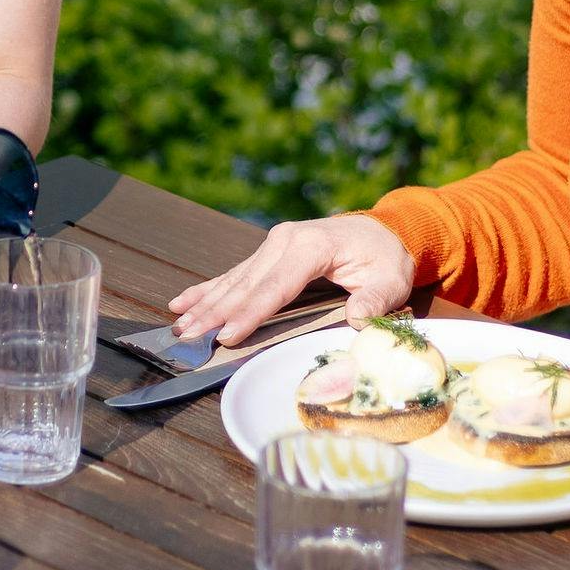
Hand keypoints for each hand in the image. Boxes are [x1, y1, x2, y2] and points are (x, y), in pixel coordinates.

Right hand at [168, 212, 416, 348]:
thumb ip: (374, 300)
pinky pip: (235, 274)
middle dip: (215, 313)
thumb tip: (357, 320)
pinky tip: (182, 302)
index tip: (227, 336)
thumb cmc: (386, 258)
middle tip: (188, 339)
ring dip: (205, 304)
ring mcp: (274, 243)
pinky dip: (208, 289)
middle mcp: (285, 241)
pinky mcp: (269, 252)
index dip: (251, 314)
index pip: (275, 287)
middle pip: (246, 285)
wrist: (384, 230)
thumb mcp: (390, 279)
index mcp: (311, 247)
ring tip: (179, 326)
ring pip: (234, 280)